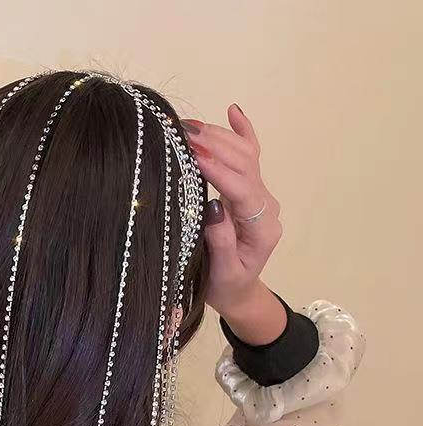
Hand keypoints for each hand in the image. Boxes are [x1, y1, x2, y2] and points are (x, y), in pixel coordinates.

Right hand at [181, 104, 285, 342]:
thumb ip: (221, 242)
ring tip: (189, 126)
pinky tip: (233, 110)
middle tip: (184, 133)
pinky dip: (243, 131)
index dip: (218, 170)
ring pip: (245, 155)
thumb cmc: (227, 287)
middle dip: (215, 145)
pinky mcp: (250, 191)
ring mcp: (259, 195)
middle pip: (244, 165)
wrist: (239, 292)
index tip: (193, 155)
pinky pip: (250, 156)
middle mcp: (265, 206)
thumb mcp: (222, 273)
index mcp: (262, 227)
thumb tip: (213, 207)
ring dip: (219, 136)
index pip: (241, 189)